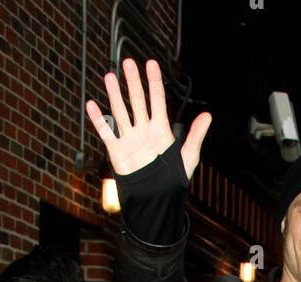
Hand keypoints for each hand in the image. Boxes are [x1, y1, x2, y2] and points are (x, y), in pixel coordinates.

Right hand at [86, 57, 210, 179]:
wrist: (157, 200)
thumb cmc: (173, 180)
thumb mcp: (189, 157)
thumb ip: (196, 136)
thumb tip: (208, 116)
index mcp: (161, 130)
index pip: (157, 100)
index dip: (154, 82)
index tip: (151, 64)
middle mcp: (144, 131)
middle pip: (137, 101)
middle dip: (133, 82)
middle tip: (128, 62)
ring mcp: (130, 140)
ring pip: (121, 112)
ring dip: (114, 95)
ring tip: (109, 76)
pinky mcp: (118, 151)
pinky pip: (106, 132)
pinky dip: (98, 120)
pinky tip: (92, 105)